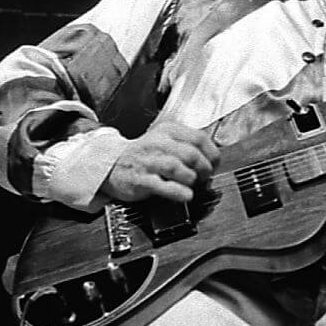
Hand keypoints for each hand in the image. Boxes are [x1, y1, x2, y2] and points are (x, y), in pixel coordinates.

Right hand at [102, 120, 219, 203]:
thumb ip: (188, 145)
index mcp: (167, 131)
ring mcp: (149, 162)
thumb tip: (214, 158)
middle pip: (192, 154)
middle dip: (204, 169)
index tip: (214, 164)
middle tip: (204, 178)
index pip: (200, 138)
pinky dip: (180, 192)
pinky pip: (165, 187)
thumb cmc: (144, 154)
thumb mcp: (165, 140)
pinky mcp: (142, 180)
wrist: (111, 164)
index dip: (213, 154)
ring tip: (192, 184)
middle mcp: (158, 144)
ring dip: (192, 179)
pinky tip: (186, 194)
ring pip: (179, 168)